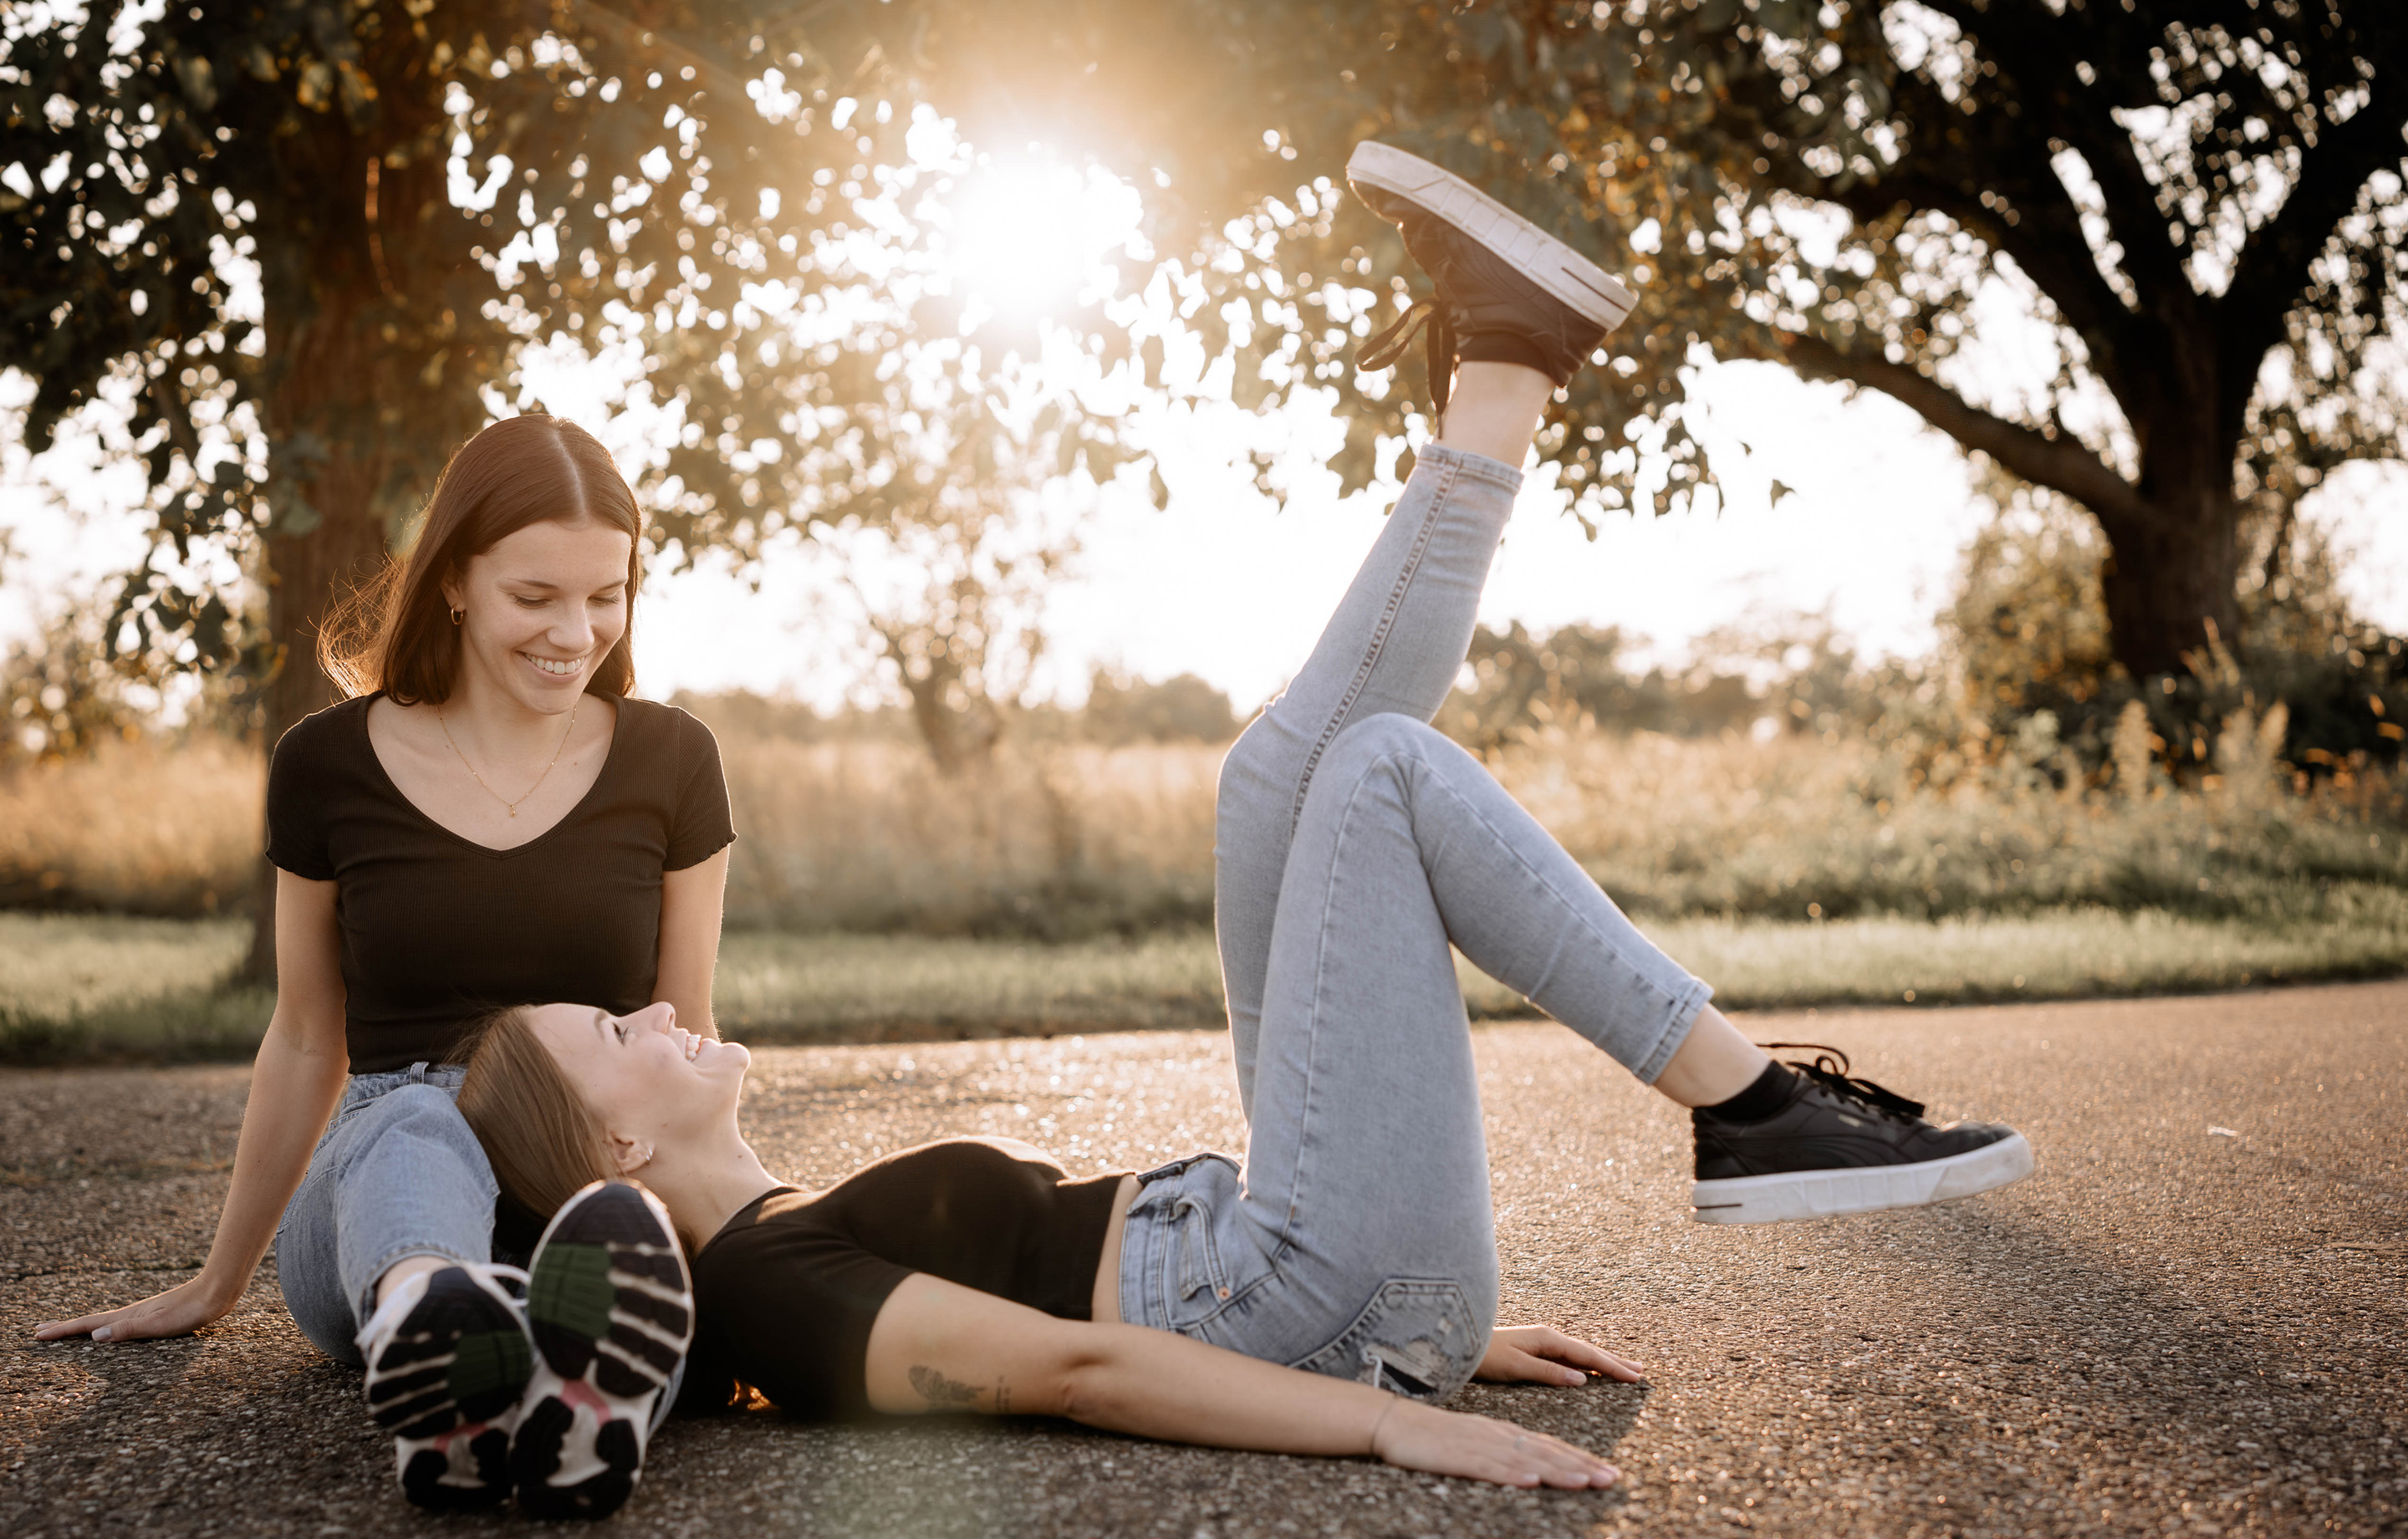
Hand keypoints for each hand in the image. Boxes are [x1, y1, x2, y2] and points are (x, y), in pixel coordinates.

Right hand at [33, 1274, 236, 1344]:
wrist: (217, 1292)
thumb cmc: (191, 1311)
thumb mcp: (159, 1325)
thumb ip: (128, 1330)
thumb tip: (94, 1336)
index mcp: (127, 1317)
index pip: (87, 1325)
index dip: (62, 1331)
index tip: (37, 1335)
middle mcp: (131, 1314)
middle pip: (90, 1321)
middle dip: (65, 1327)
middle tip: (39, 1331)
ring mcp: (142, 1313)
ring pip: (104, 1321)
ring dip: (82, 1326)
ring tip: (67, 1330)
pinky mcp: (155, 1315)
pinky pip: (120, 1323)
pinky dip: (105, 1326)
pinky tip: (111, 1329)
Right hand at [1371, 1398, 1620, 1488]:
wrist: (1393, 1421)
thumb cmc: (1434, 1436)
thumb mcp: (1476, 1441)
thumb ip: (1504, 1452)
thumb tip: (1534, 1469)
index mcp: (1503, 1432)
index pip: (1550, 1445)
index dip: (1581, 1458)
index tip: (1608, 1471)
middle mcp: (1498, 1435)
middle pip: (1547, 1452)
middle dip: (1582, 1466)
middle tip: (1612, 1479)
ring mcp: (1479, 1445)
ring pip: (1526, 1459)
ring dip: (1558, 1471)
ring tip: (1586, 1481)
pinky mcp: (1458, 1456)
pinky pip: (1489, 1467)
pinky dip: (1512, 1474)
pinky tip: (1531, 1481)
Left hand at [1476, 1324, 1645, 1385]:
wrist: (1458, 1343)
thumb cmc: (1483, 1356)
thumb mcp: (1516, 1367)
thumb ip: (1549, 1372)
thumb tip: (1583, 1380)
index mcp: (1547, 1339)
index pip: (1588, 1355)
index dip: (1612, 1366)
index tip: (1634, 1376)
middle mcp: (1548, 1337)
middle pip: (1588, 1350)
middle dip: (1614, 1361)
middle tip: (1640, 1372)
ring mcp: (1542, 1342)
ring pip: (1580, 1353)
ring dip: (1602, 1361)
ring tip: (1624, 1368)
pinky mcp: (1535, 1349)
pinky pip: (1568, 1357)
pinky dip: (1586, 1363)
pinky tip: (1591, 1369)